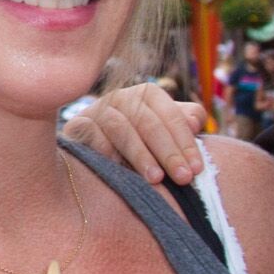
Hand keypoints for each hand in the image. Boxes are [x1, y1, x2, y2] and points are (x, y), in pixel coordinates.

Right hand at [64, 81, 206, 185]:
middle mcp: (121, 97)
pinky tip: (120, 170)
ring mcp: (97, 109)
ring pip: (121, 128)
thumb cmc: (138, 143)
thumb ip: (183, 123)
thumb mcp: (165, 132)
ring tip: (156, 179)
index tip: (196, 169)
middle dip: (168, 152)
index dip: (186, 143)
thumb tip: (196, 122)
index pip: (171, 116)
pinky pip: (92, 135)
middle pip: (149, 122)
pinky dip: (106, 151)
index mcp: (147, 94)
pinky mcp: (76, 124)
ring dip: (140, 154)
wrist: (92, 152)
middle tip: (183, 178)